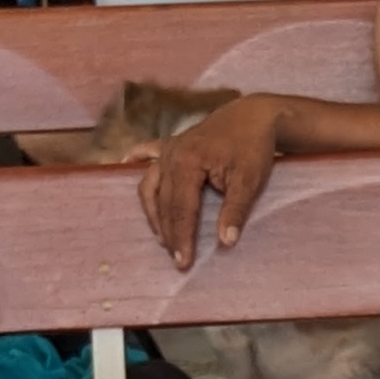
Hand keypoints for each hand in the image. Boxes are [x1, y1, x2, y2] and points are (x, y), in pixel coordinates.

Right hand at [135, 95, 286, 267]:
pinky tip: (124, 164)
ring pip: (150, 185)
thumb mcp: (250, 180)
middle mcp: (171, 155)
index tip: (183, 263)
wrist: (255, 116)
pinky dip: (135, 159)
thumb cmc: (253, 148)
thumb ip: (236, 211)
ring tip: (161, 236)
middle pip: (164, 202)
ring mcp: (168, 148)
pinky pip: (146, 151)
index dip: (182, 237)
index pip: (181, 209)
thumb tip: (227, 243)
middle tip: (176, 259)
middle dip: (168, 233)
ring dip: (153, 212)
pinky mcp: (171, 142)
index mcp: (188, 163)